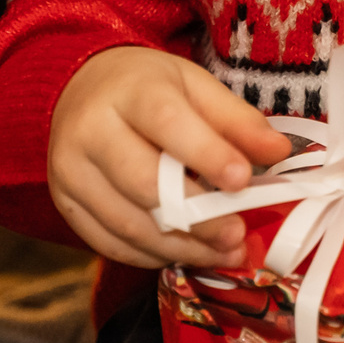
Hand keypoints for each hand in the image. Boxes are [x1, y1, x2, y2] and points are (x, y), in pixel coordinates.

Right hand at [49, 47, 293, 268]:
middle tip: (238, 236)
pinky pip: (110, 243)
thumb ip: (237, 120)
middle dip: (197, 217)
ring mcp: (70, 171)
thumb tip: (279, 152)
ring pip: (127, 223)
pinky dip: (152, 255)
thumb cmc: (148, 90)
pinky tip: (187, 253)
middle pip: (144, 183)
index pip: (166, 122)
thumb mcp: (196, 87)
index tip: (243, 180)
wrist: (81, 90)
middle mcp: (90, 130)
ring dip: (181, 247)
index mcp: (128, 91)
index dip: (205, 154)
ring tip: (224, 253)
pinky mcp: (65, 203)